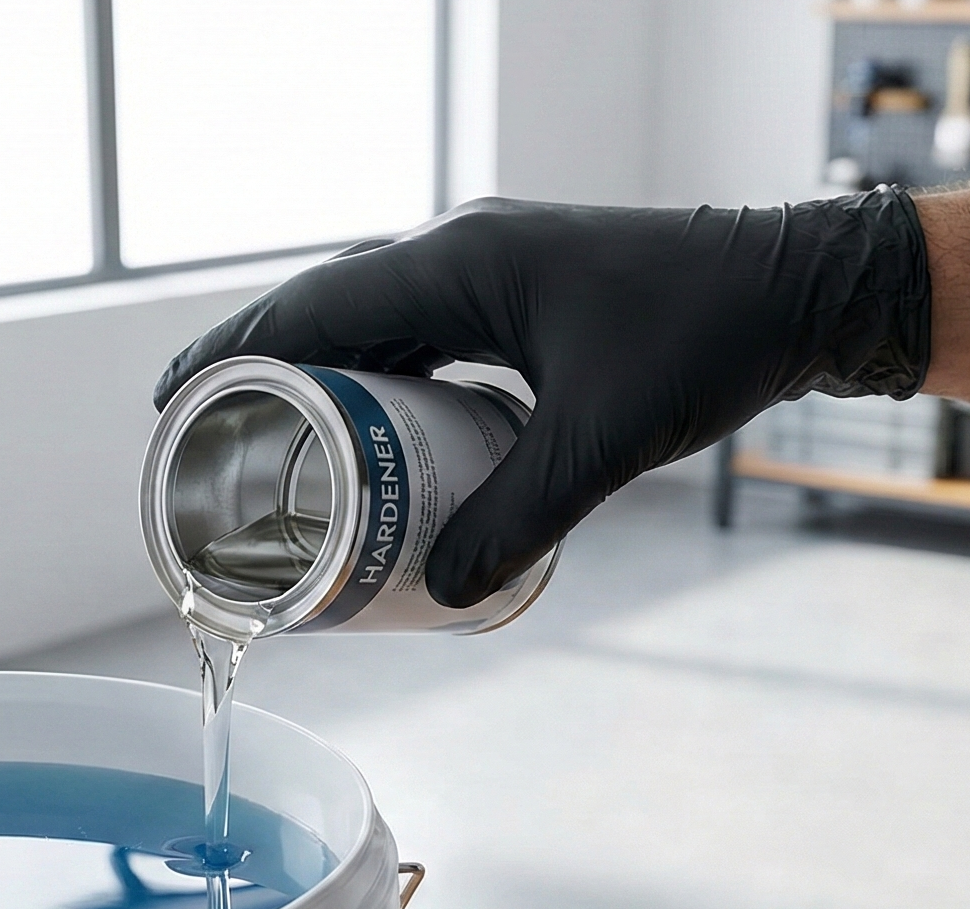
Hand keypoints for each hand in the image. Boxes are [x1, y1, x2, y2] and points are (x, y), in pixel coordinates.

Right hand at [153, 189, 932, 607]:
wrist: (797, 290)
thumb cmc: (706, 341)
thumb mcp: (601, 442)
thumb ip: (518, 518)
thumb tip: (444, 592)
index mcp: (459, 263)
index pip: (311, 309)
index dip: (234, 355)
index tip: (173, 401)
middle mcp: (463, 253)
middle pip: (331, 316)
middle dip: (265, 378)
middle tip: (207, 446)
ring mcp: (495, 270)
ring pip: (379, 328)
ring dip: (327, 384)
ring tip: (273, 452)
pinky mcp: (526, 295)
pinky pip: (429, 336)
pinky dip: (390, 384)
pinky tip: (378, 439)